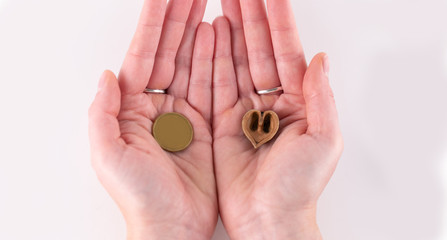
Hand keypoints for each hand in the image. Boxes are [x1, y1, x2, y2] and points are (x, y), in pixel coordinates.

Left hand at [88, 0, 216, 238]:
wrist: (172, 227)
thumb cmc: (139, 197)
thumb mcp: (108, 156)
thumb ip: (102, 112)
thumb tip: (107, 75)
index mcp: (131, 109)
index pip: (144, 55)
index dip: (154, 23)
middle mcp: (157, 107)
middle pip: (169, 52)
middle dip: (179, 19)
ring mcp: (183, 114)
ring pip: (192, 63)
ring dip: (198, 33)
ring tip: (207, 5)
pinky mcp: (206, 125)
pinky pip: (211, 84)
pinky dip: (215, 60)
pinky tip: (218, 37)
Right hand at [212, 0, 342, 238]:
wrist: (267, 220)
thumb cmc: (297, 188)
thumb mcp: (323, 141)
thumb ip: (321, 97)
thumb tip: (320, 59)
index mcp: (298, 102)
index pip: (285, 50)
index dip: (277, 19)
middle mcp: (271, 102)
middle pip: (259, 49)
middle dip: (251, 16)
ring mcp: (245, 111)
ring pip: (235, 61)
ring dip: (231, 31)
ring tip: (224, 3)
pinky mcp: (222, 123)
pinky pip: (215, 84)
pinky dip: (212, 59)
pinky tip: (210, 36)